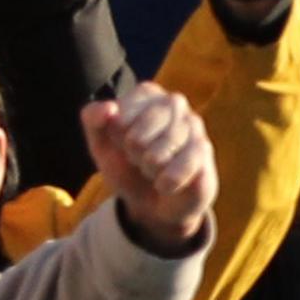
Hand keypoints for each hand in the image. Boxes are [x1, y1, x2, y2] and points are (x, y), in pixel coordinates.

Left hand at [83, 78, 216, 253]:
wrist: (152, 205)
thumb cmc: (126, 166)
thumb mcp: (101, 146)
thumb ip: (93, 120)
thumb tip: (108, 108)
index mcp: (146, 94)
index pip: (122, 113)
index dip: (117, 137)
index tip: (122, 145)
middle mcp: (174, 103)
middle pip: (143, 129)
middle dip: (134, 153)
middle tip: (137, 160)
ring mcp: (194, 125)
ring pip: (164, 146)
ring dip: (150, 167)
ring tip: (151, 171)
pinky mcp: (205, 150)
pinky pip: (186, 162)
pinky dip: (169, 178)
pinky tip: (163, 184)